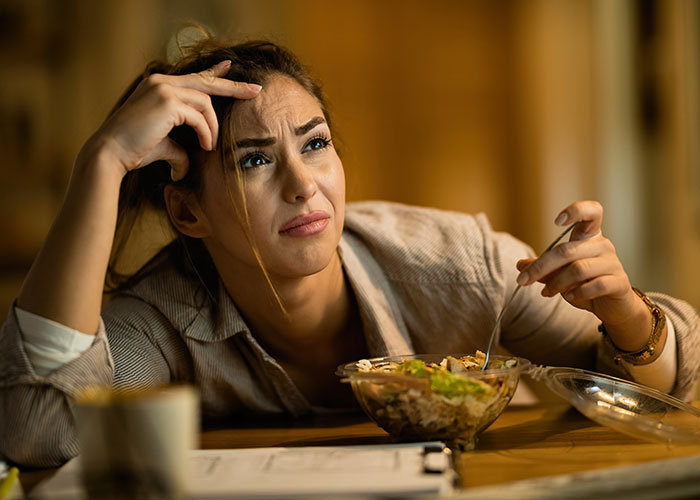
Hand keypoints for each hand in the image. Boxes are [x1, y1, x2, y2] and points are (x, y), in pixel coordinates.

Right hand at [90, 60, 260, 180]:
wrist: (111, 153)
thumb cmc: (134, 151)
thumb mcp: (163, 145)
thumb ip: (179, 148)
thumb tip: (187, 165)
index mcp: (158, 85)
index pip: (193, 76)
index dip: (215, 73)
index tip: (230, 67)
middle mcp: (161, 82)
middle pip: (207, 82)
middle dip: (234, 87)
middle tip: (256, 90)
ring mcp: (164, 89)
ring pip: (205, 103)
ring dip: (213, 127)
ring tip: (210, 146)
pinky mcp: (168, 101)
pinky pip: (200, 116)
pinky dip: (206, 132)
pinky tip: (205, 146)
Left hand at [515, 201, 650, 350]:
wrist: (612, 306)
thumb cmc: (585, 284)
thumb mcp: (560, 274)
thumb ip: (543, 269)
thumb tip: (520, 265)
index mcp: (589, 237)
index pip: (592, 212)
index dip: (576, 211)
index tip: (557, 221)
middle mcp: (603, 246)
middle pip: (566, 250)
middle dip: (540, 267)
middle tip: (523, 280)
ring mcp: (613, 263)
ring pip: (578, 269)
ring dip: (556, 283)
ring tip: (547, 292)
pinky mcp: (620, 282)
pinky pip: (596, 285)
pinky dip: (578, 293)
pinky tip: (569, 297)